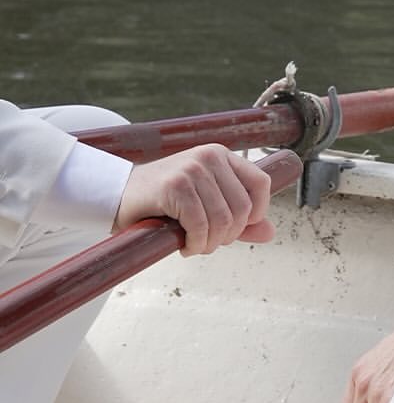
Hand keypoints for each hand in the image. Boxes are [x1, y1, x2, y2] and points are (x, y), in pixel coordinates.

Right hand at [113, 144, 273, 255]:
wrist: (114, 195)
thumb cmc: (162, 202)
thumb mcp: (205, 205)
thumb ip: (239, 219)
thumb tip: (271, 233)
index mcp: (222, 156)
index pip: (261, 184)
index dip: (255, 214)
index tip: (234, 229)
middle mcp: (210, 157)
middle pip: (243, 209)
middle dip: (228, 236)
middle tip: (207, 242)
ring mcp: (193, 169)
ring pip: (223, 220)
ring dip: (210, 243)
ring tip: (195, 245)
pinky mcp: (175, 186)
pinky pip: (200, 225)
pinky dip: (195, 244)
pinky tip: (184, 245)